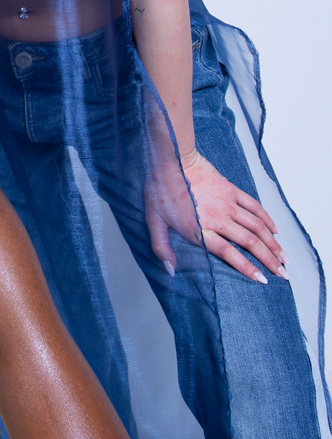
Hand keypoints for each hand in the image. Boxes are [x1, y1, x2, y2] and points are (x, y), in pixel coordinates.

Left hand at [147, 151, 286, 282]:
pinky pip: (254, 206)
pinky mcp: (231, 189)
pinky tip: (276, 230)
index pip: (230, 254)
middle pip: (250, 243)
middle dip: (269, 260)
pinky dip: (267, 219)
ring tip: (284, 257)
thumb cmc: (160, 189)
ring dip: (272, 243)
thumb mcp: (154, 220)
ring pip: (257, 227)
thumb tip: (170, 270)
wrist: (172, 158)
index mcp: (201, 229)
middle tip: (283, 273)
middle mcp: (219, 218)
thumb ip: (161, 248)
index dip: (248, 268)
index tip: (263, 280)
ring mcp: (227, 203)